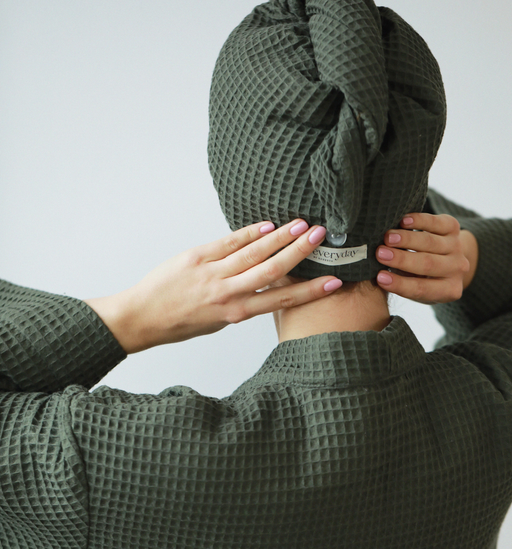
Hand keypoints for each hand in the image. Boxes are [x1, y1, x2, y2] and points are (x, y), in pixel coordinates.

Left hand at [85, 220, 342, 352]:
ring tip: (302, 224)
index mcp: (235, 314)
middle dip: (299, 252)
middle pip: (272, 269)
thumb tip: (262, 287)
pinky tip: (267, 225)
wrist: (142, 317)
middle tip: (321, 237)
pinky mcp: (197, 257)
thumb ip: (241, 304)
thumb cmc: (179, 323)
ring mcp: (212, 273)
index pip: (280, 300)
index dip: (309, 290)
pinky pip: (229, 242)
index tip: (333, 281)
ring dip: (280, 237)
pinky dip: (249, 233)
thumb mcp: (216, 323)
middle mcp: (227, 293)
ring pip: (254, 252)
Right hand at [374, 212, 477, 303]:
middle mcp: (457, 269)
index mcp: (448, 290)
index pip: (422, 289)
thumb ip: (399, 281)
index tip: (379, 278)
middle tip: (380, 254)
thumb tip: (372, 273)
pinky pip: (436, 223)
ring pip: (430, 242)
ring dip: (407, 239)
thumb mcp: (413, 285)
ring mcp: (457, 247)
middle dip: (402, 259)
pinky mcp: (453, 227)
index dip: (400, 284)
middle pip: (427, 264)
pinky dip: (420, 221)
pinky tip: (404, 221)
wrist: (446, 257)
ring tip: (387, 237)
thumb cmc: (421, 277)